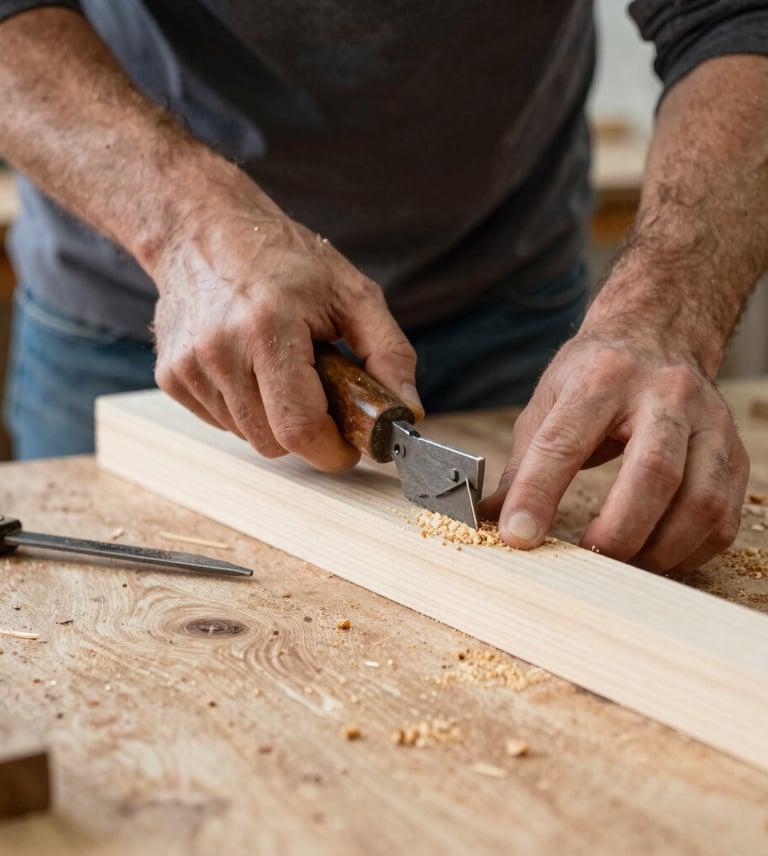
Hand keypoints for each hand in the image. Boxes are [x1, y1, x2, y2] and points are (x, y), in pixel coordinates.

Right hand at [151, 182, 420, 470]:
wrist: (204, 231)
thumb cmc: (285, 260)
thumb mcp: (353, 293)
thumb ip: (389, 352)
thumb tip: (407, 412)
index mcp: (269, 328)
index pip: (299, 428)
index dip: (331, 450)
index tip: (349, 447)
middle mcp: (220, 351)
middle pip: (272, 442)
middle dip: (306, 433)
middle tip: (321, 397)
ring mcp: (189, 366)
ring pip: (247, 436)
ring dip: (274, 419)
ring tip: (281, 370)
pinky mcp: (171, 377)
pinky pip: (221, 422)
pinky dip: (245, 409)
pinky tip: (250, 369)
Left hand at [480, 332, 748, 572]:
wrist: (659, 334)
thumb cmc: (597, 373)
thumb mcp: (549, 400)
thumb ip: (523, 462)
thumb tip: (492, 518)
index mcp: (604, 377)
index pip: (566, 442)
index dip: (538, 494)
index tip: (518, 536)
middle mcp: (665, 394)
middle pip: (653, 472)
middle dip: (618, 531)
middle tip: (589, 558)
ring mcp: (708, 422)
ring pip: (700, 500)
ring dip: (659, 548)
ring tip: (623, 563)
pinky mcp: (733, 451)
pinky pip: (724, 515)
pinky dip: (691, 549)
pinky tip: (660, 552)